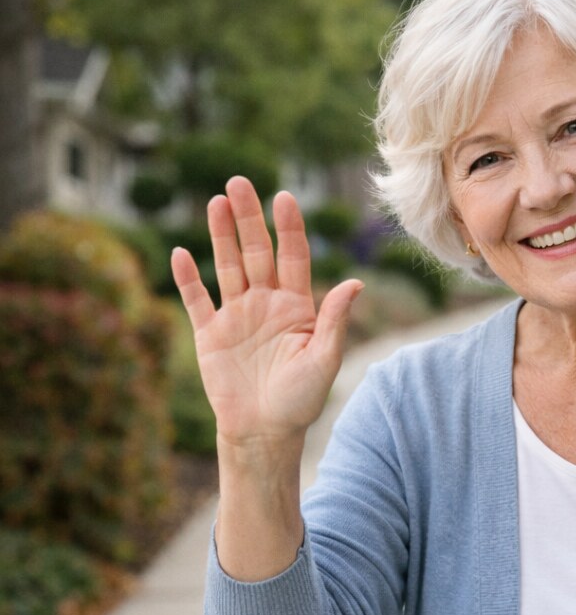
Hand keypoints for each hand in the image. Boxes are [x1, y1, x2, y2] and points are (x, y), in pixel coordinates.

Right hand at [171, 176, 362, 447]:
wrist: (265, 432)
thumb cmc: (301, 399)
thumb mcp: (324, 359)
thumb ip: (334, 319)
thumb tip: (356, 282)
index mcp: (297, 307)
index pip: (293, 257)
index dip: (289, 228)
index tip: (284, 197)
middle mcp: (266, 304)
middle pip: (257, 252)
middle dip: (249, 218)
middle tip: (239, 182)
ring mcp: (236, 315)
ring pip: (227, 266)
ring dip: (220, 236)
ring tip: (216, 202)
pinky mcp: (210, 334)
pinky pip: (197, 300)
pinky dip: (187, 278)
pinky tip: (180, 253)